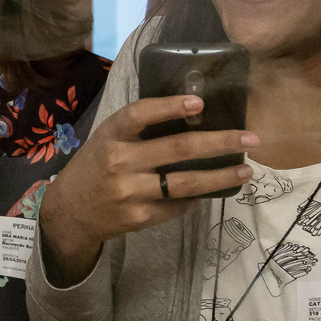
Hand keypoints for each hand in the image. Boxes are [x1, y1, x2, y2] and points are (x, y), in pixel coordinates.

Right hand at [39, 94, 255, 285]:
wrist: (70, 213)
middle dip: (220, 143)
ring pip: (186, 183)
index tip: (199, 102)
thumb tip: (193, 116)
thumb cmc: (95, 166)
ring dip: (221, 176)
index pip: (139, 115)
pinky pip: (179, 205)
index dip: (169, 107)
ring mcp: (131, 192)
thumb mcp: (107, 140)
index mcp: (110, 136)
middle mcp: (119, 162)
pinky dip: (199, 196)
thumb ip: (138, 131)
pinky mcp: (140, 217)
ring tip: (246, 170)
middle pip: (177, 149)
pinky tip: (216, 189)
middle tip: (250, 139)